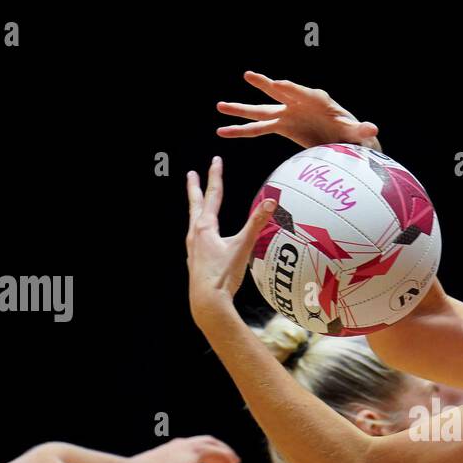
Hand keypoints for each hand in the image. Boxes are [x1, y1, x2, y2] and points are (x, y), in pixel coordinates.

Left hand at [132, 436, 241, 462]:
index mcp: (198, 449)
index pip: (224, 455)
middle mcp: (190, 443)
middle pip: (215, 445)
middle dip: (227, 455)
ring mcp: (178, 445)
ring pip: (203, 444)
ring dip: (215, 453)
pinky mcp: (169, 449)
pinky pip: (192, 448)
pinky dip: (202, 455)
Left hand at [185, 156, 276, 318]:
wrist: (207, 302)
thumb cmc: (224, 276)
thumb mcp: (242, 247)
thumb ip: (256, 224)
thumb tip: (271, 201)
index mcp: (205, 227)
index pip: (213, 195)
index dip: (216, 176)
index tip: (216, 160)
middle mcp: (195, 235)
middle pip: (195, 204)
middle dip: (195, 188)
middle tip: (191, 174)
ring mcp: (193, 248)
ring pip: (193, 221)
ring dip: (195, 208)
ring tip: (197, 204)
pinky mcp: (195, 261)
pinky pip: (196, 238)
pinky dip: (198, 229)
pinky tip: (202, 237)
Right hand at [216, 71, 379, 149]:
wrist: (344, 141)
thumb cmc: (351, 134)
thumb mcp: (357, 134)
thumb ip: (361, 130)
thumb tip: (373, 129)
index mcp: (318, 100)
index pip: (302, 92)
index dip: (291, 89)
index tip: (279, 84)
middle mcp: (299, 103)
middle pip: (279, 92)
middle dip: (265, 85)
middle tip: (249, 75)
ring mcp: (288, 114)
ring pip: (261, 112)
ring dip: (241, 109)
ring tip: (219, 106)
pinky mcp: (282, 126)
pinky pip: (258, 129)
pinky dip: (241, 131)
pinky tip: (222, 132)